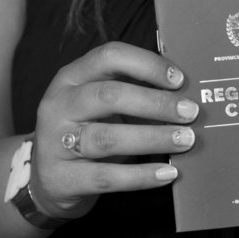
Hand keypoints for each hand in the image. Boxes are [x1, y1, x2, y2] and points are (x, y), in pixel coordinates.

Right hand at [30, 42, 199, 221]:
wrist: (49, 180)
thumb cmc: (87, 133)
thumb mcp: (102, 106)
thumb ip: (135, 93)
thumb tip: (185, 93)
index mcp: (71, 77)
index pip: (109, 57)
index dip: (147, 65)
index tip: (179, 80)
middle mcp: (59, 105)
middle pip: (109, 95)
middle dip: (155, 103)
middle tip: (189, 113)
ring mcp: (55, 142)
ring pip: (107, 138)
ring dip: (152, 138)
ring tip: (185, 141)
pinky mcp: (62, 178)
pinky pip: (106, 177)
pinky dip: (141, 176)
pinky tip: (167, 173)